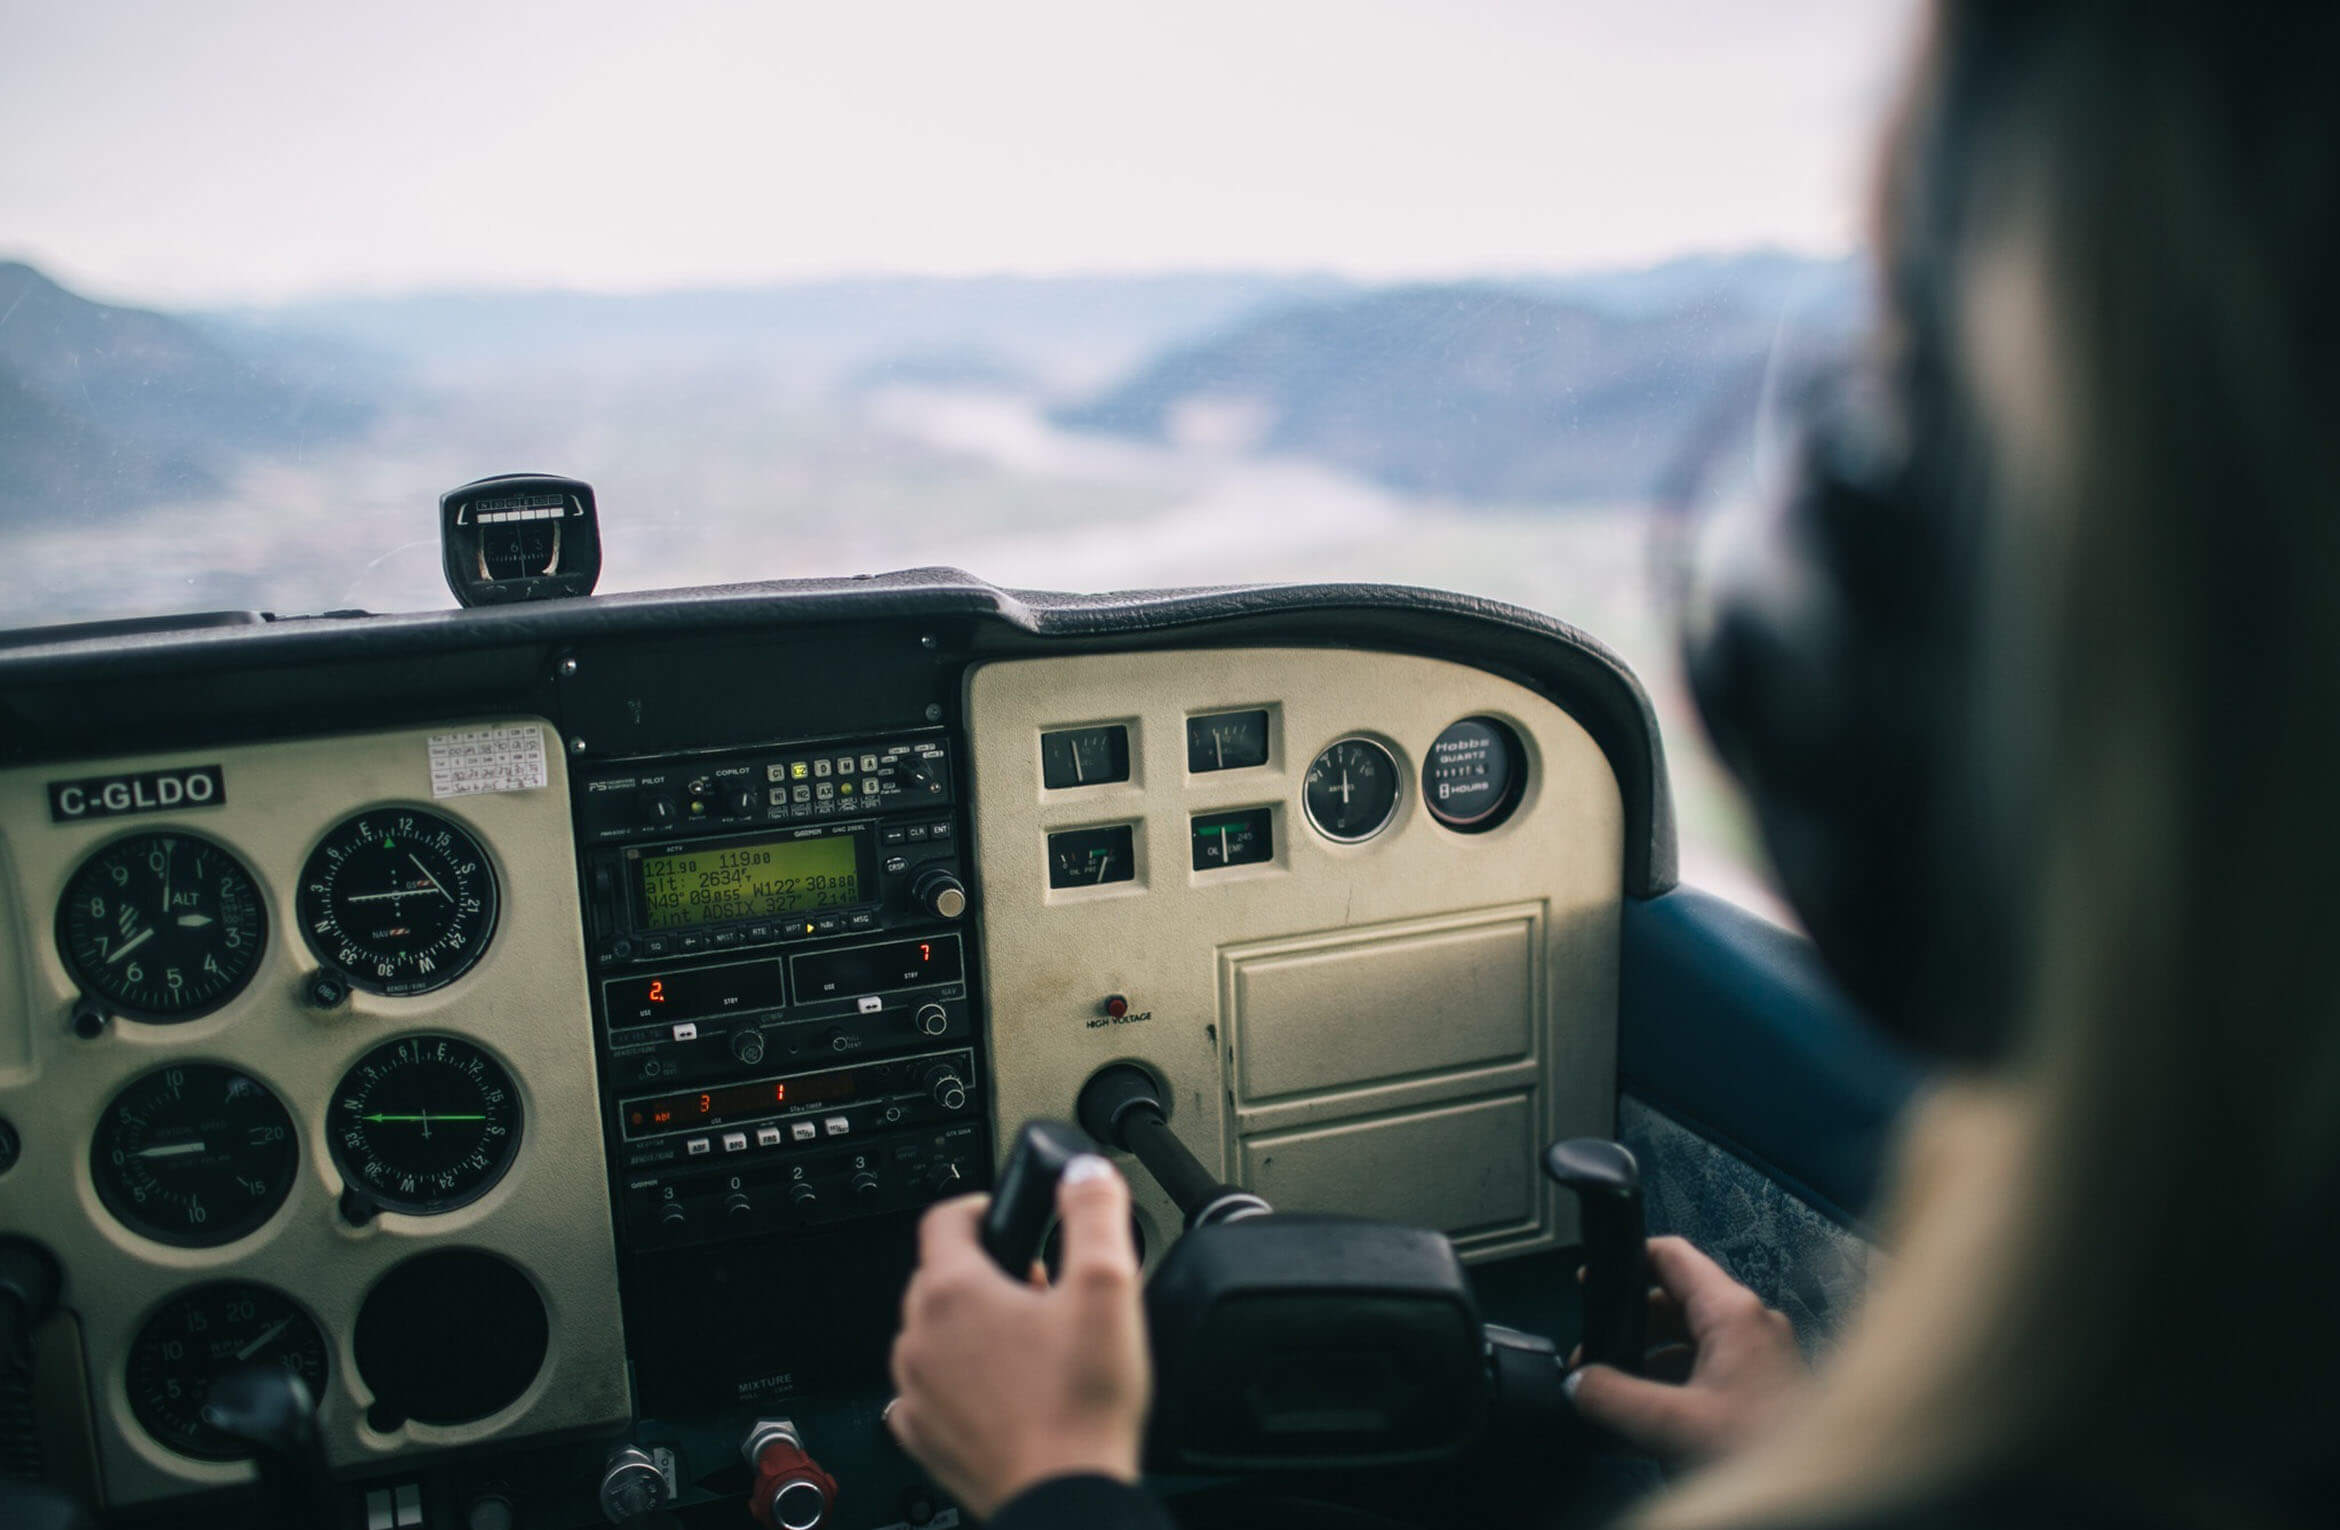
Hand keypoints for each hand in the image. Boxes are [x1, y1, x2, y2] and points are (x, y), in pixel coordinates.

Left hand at [887, 1156, 1150, 1518]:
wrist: (1066, 1498)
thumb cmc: (1081, 1405)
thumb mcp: (1107, 1288)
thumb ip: (1095, 1214)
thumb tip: (1086, 1173)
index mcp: (953, 1292)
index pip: (945, 1218)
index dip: (982, 1206)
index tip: (1008, 1215)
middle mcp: (919, 1337)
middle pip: (940, 1276)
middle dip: (989, 1271)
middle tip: (1041, 1290)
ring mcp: (915, 1390)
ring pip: (934, 1333)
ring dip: (972, 1327)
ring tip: (1030, 1344)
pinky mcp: (924, 1436)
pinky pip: (929, 1389)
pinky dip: (959, 1381)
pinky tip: (1003, 1391)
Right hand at [1565, 1235, 1806, 1463]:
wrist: (1821, 1498)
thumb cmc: (1765, 1455)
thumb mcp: (1673, 1424)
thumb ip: (1613, 1398)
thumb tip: (1578, 1383)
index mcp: (1733, 1314)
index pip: (1672, 1256)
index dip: (1627, 1260)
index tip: (1593, 1279)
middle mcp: (1751, 1326)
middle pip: (1675, 1302)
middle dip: (1630, 1328)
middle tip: (1595, 1355)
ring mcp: (1761, 1356)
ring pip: (1690, 1341)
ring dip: (1649, 1362)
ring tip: (1616, 1396)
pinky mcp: (1764, 1388)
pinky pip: (1708, 1371)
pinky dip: (1674, 1385)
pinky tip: (1649, 1422)